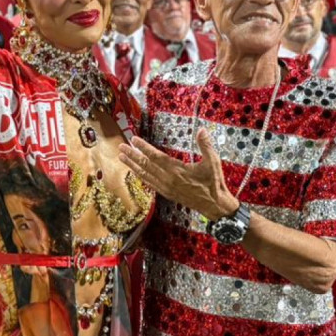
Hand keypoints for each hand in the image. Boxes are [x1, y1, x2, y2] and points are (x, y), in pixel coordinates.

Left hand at [119, 129, 237, 221]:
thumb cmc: (214, 182)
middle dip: (132, 155)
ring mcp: (166, 187)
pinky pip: (150, 184)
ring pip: (145, 175)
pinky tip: (136, 173)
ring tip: (122, 158)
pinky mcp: (168, 193)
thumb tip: (201, 130)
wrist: (215, 205)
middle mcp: (168, 179)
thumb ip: (205, 145)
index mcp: (177, 170)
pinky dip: (141, 177)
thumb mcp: (213, 162)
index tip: (134, 139)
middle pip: (146, 165)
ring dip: (133, 166)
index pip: (156, 156)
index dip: (144, 147)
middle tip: (121, 147)